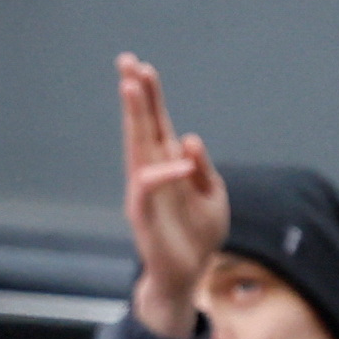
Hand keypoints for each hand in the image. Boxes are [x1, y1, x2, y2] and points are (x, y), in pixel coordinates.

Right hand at [116, 52, 227, 338]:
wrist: (186, 277)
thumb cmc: (198, 235)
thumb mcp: (212, 196)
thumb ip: (203, 169)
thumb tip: (190, 139)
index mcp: (169, 165)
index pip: (158, 123)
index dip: (150, 95)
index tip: (141, 65)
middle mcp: (152, 172)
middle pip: (141, 126)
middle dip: (134, 93)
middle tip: (126, 61)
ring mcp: (144, 193)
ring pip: (135, 147)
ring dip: (134, 116)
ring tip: (132, 86)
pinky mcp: (142, 215)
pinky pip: (148, 186)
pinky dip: (162, 171)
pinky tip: (178, 157)